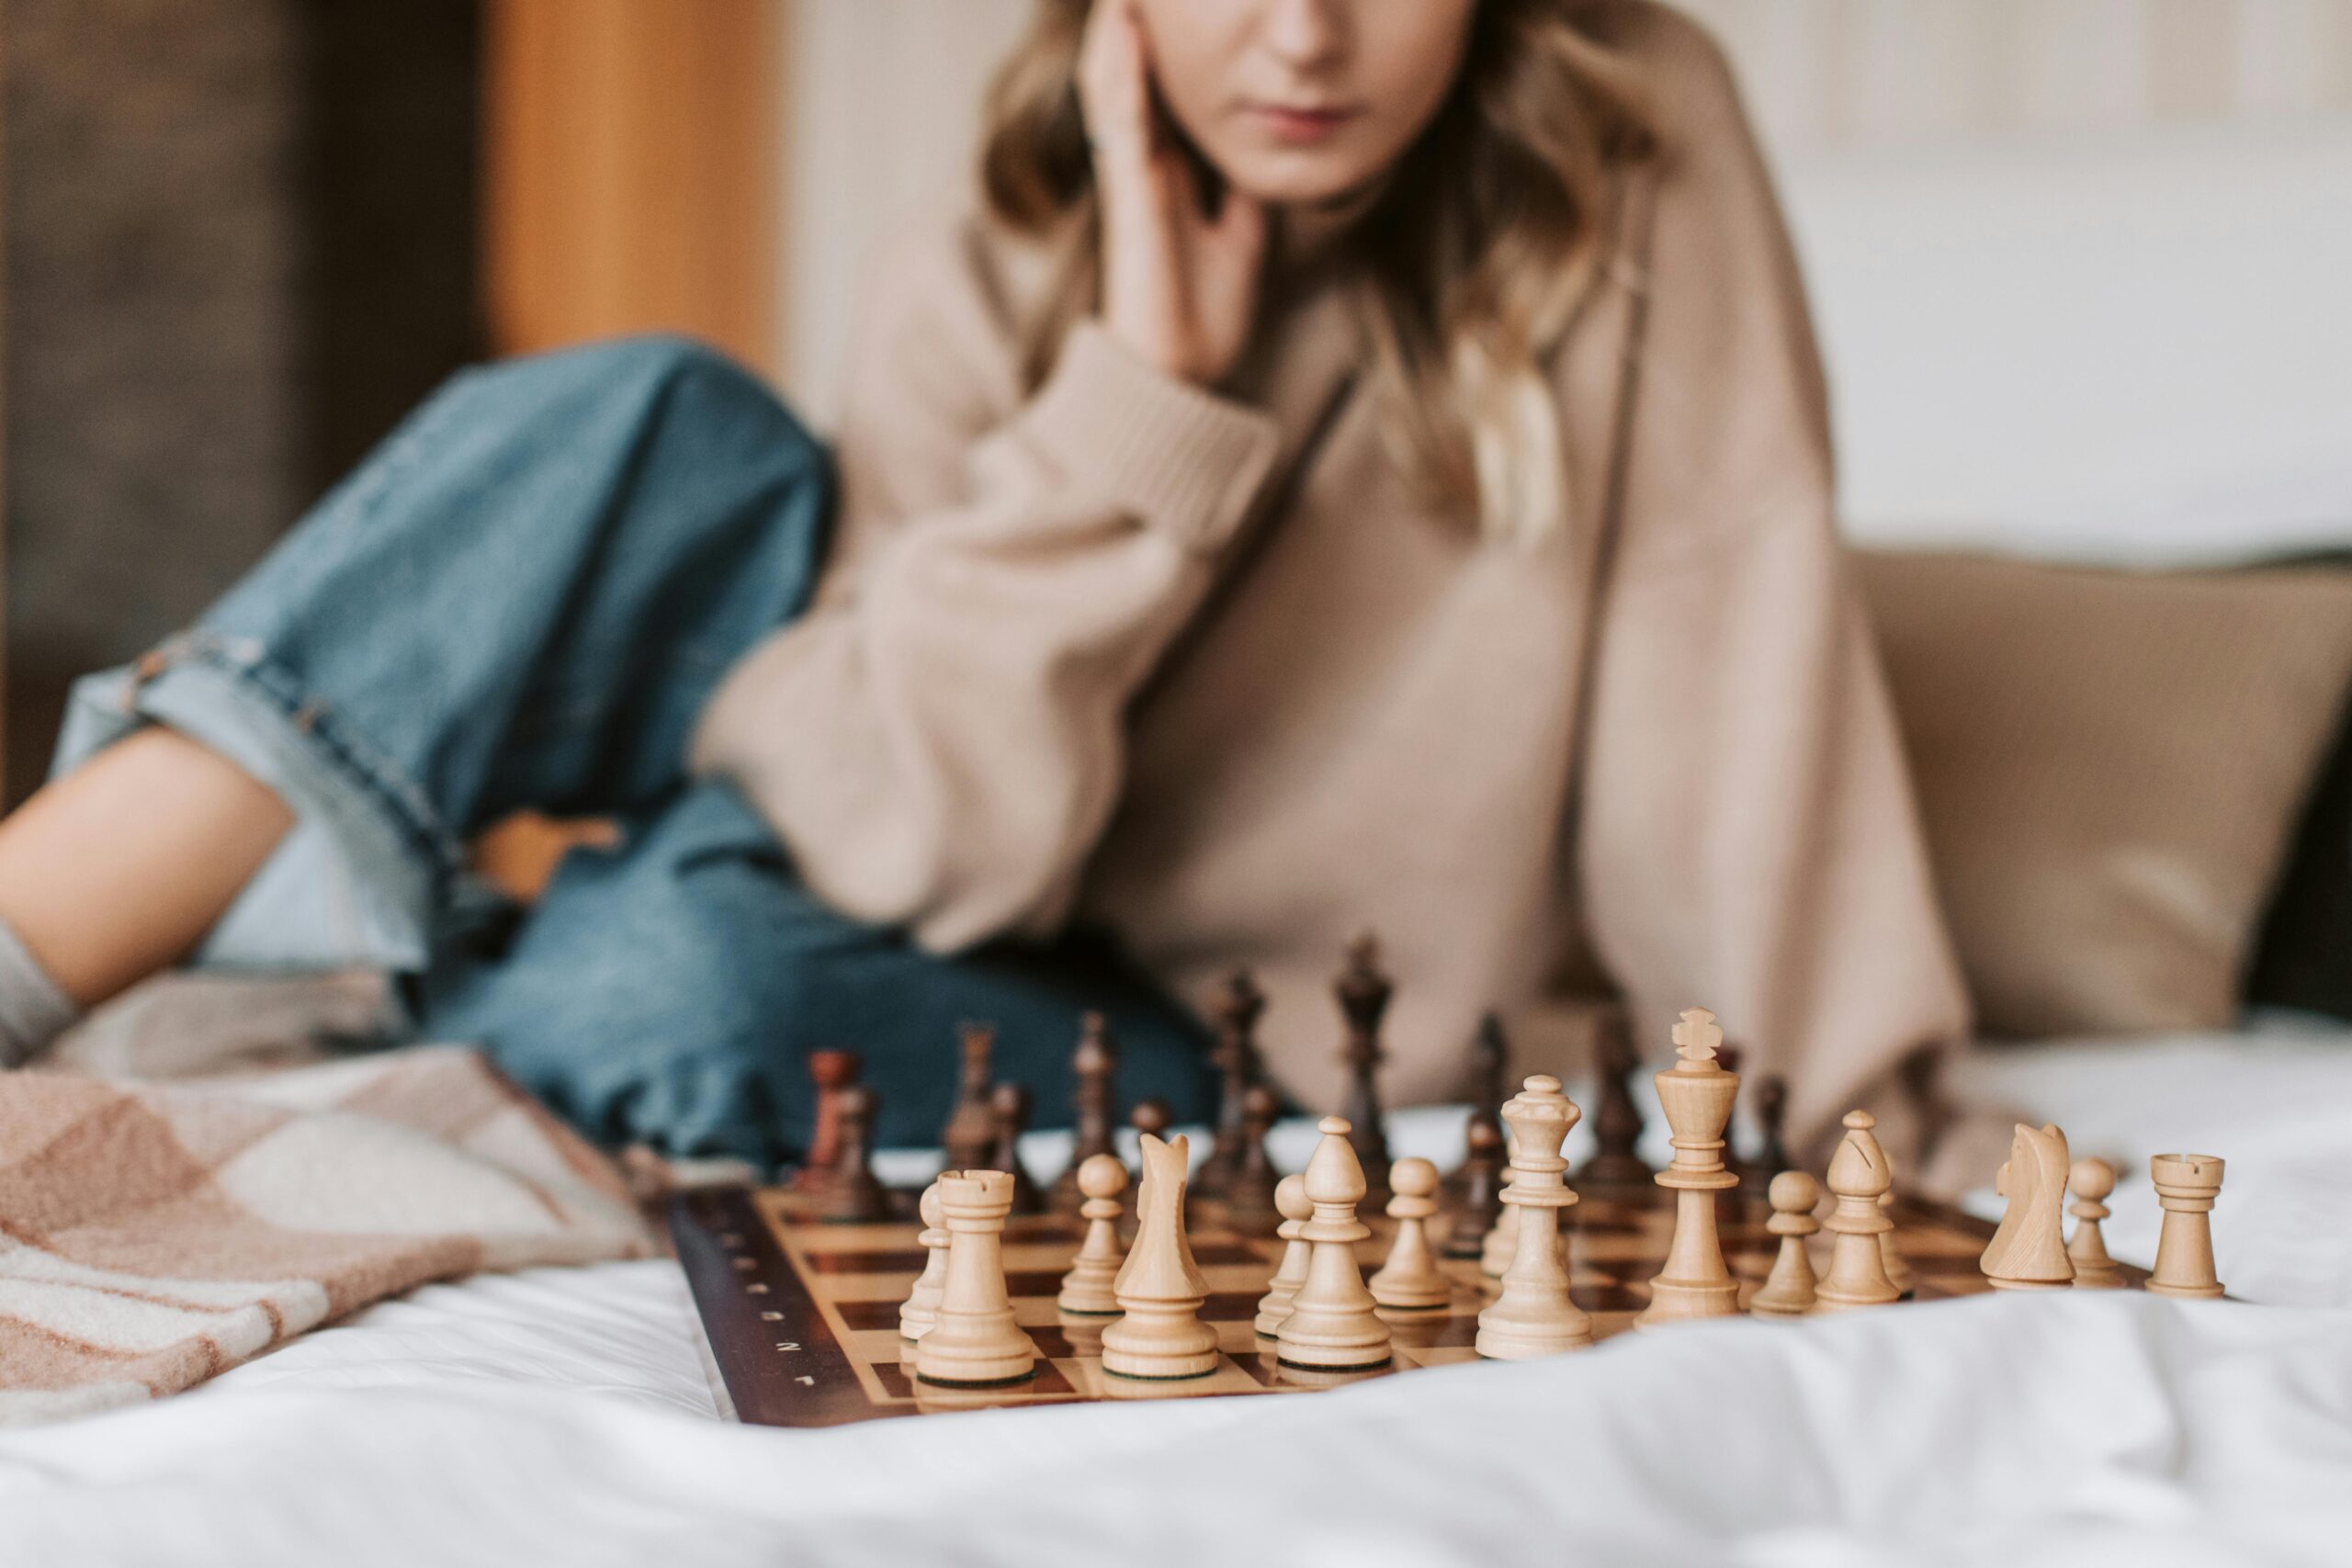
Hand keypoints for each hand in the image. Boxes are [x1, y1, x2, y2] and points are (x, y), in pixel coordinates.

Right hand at [1077, 0, 1266, 385]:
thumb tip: (1267, 148)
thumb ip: (1242, 188)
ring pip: (1113, 82)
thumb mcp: (1242, 232)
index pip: (1162, 87)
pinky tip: (1128, 29)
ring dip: (1116, 28)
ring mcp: (1129, 176)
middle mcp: (1140, 164)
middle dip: (1132, 20)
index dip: (1166, 39)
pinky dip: (1123, 71)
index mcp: (1165, 170)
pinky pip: (1122, 121)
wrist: (1180, 375)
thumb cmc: (1203, 314)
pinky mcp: (1130, 196)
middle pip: (1129, 70)